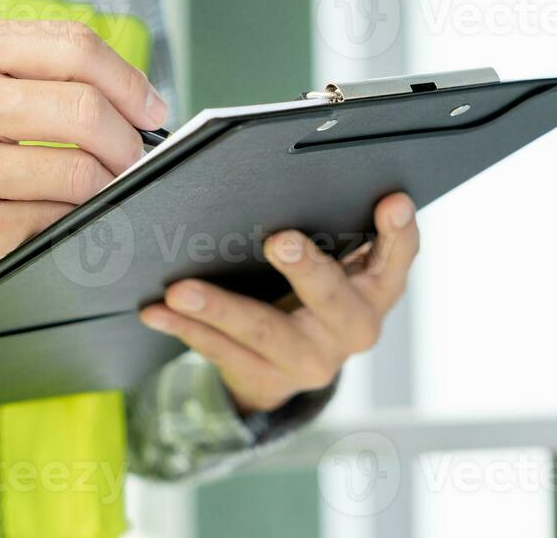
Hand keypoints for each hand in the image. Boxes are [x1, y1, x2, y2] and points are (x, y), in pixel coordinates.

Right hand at [0, 17, 166, 329]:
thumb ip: (18, 63)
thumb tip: (121, 88)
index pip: (72, 47)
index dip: (128, 78)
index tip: (149, 104)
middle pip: (85, 109)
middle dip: (129, 137)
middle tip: (136, 152)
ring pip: (79, 172)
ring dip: (107, 182)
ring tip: (99, 183)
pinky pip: (55, 220)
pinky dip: (71, 218)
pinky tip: (59, 213)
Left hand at [139, 192, 418, 414]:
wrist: (289, 366)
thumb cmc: (311, 289)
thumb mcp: (335, 263)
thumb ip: (331, 228)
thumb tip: (285, 176)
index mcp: (376, 288)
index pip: (397, 257)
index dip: (399, 232)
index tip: (391, 200)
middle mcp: (352, 328)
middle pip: (331, 298)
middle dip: (305, 268)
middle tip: (278, 240)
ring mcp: (311, 360)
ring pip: (264, 331)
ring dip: (220, 308)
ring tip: (180, 290)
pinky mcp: (268, 380)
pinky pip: (222, 352)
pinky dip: (186, 329)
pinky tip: (157, 311)